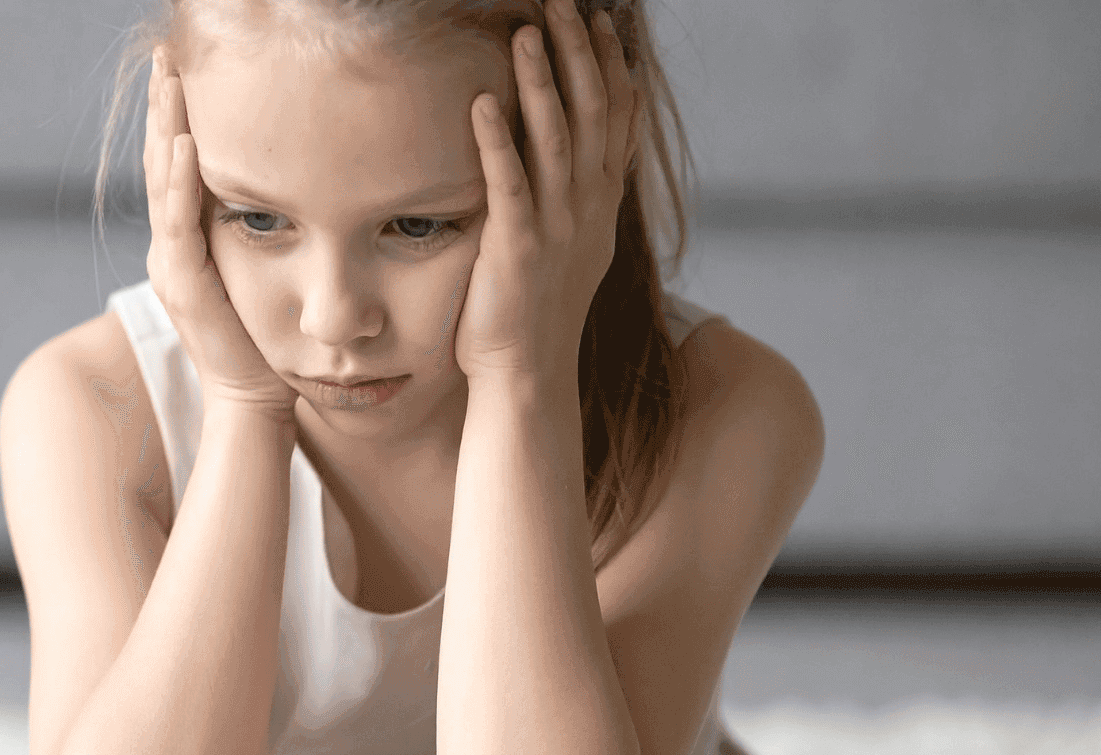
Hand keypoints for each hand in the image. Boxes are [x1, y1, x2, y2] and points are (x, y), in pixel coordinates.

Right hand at [143, 49, 299, 414]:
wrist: (255, 398)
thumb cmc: (267, 339)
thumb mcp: (263, 267)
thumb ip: (261, 226)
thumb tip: (286, 181)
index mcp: (186, 238)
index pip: (175, 162)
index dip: (173, 114)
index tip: (180, 65)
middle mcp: (169, 246)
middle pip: (158, 160)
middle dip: (162, 105)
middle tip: (164, 55)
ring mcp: (171, 265)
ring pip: (161, 183)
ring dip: (165, 128)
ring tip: (170, 82)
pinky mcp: (183, 285)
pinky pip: (178, 223)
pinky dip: (180, 181)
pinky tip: (188, 145)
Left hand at [452, 0, 640, 385]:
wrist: (527, 372)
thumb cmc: (536, 306)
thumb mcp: (572, 240)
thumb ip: (580, 192)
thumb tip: (584, 152)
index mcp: (602, 201)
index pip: (618, 117)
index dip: (612, 65)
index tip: (603, 20)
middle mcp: (588, 207)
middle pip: (593, 112)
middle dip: (578, 53)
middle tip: (563, 3)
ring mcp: (556, 226)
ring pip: (556, 138)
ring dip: (541, 81)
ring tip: (526, 31)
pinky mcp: (518, 248)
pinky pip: (510, 185)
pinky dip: (497, 141)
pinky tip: (482, 102)